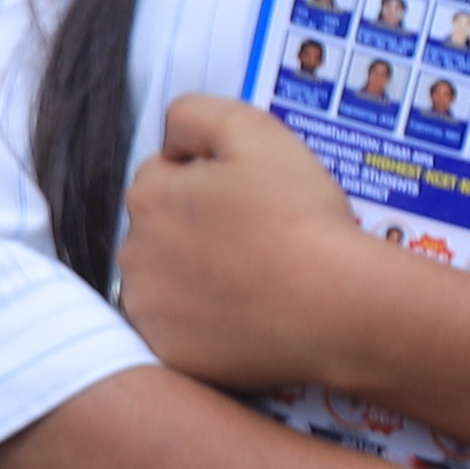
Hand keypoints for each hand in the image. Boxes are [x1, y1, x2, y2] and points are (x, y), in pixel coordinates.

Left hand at [116, 100, 407, 396]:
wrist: (336, 307)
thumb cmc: (299, 218)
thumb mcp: (252, 130)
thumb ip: (195, 115)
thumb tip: (173, 141)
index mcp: (148, 195)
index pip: (165, 175)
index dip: (210, 181)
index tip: (249, 197)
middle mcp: (133, 252)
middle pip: (159, 228)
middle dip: (195, 228)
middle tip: (255, 239)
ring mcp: (148, 308)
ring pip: (165, 279)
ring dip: (193, 275)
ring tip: (251, 279)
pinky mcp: (168, 353)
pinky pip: (178, 329)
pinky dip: (202, 321)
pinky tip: (243, 313)